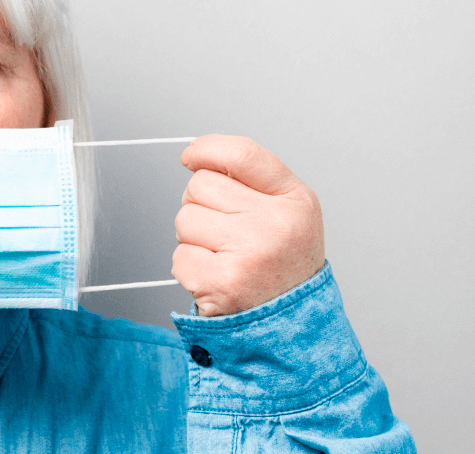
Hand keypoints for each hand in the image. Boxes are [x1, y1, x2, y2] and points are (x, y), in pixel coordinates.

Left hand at [172, 135, 324, 316]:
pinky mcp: (224, 282)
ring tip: (223, 257)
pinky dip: (190, 268)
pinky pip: (179, 257)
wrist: (293, 325)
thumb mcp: (287, 212)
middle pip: (200, 185)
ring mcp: (250, 253)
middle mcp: (277, 223)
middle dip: (201, 206)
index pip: (241, 154)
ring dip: (193, 239)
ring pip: (184, 219)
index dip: (206, 149)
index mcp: (295, 200)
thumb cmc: (281, 265)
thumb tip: (197, 157)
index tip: (190, 157)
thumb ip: (249, 181)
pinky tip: (216, 277)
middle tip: (225, 234)